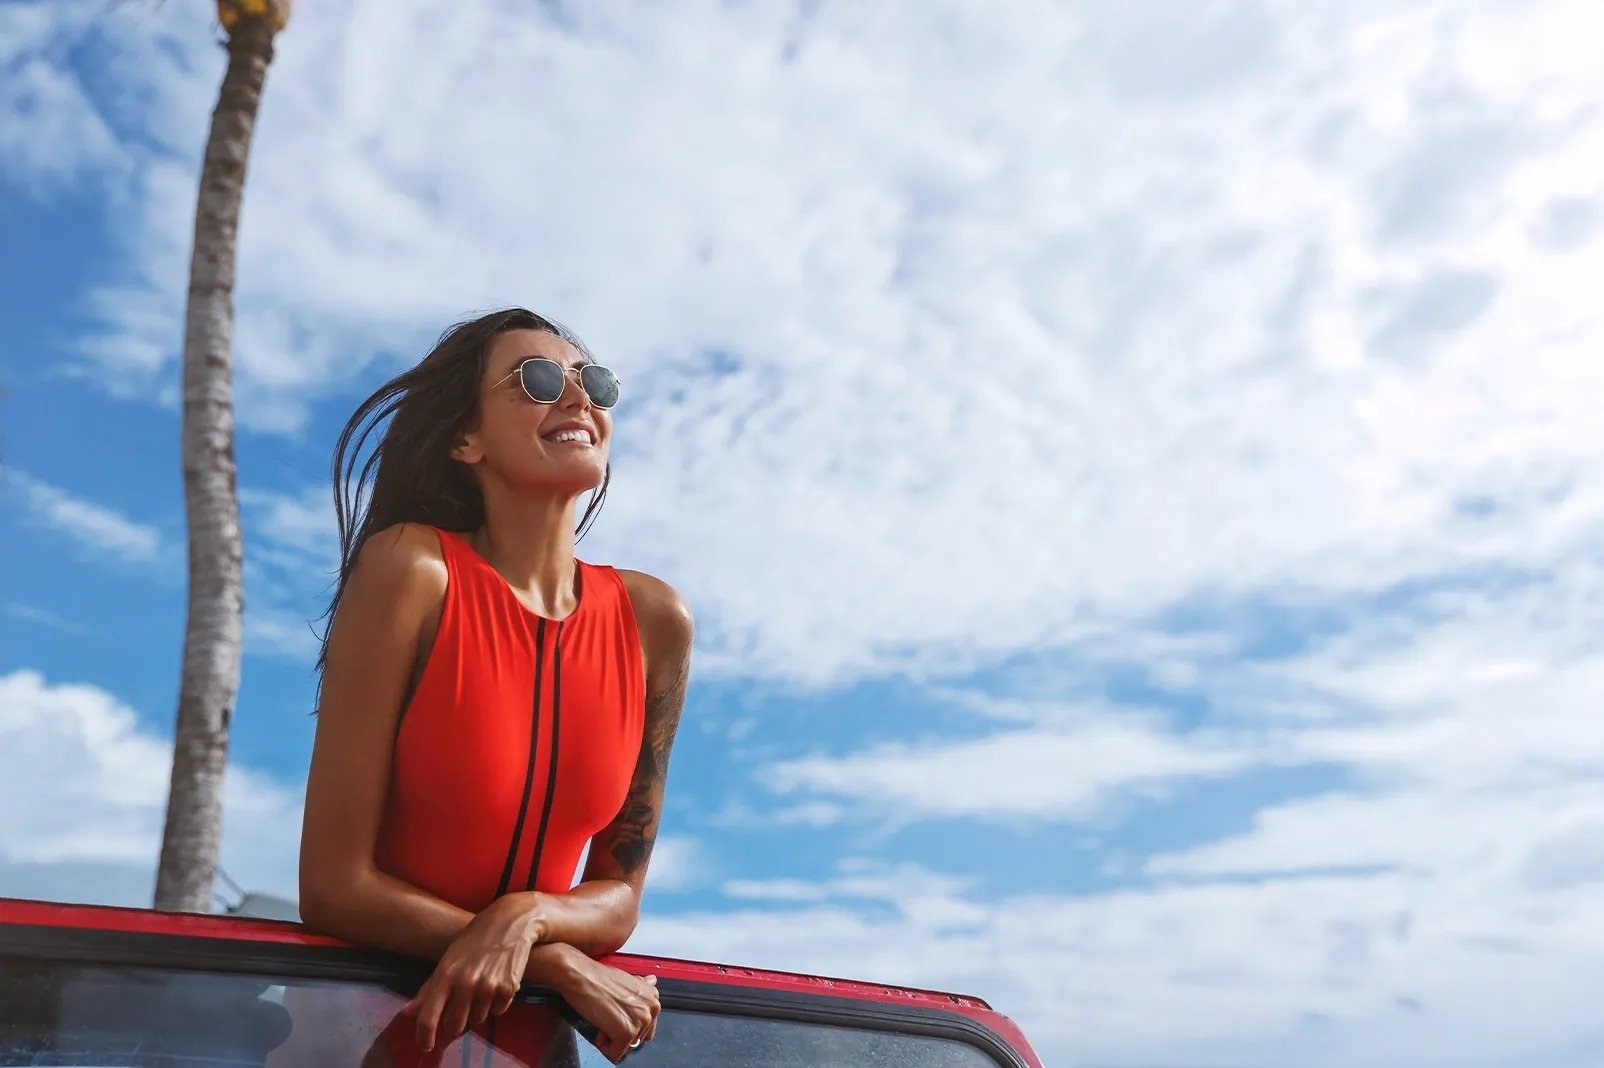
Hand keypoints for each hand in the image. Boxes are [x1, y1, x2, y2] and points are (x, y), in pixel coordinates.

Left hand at [404, 893, 544, 1051]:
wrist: (511, 921)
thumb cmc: (475, 939)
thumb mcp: (449, 958)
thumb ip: (429, 988)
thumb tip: (407, 1013)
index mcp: (446, 974)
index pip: (429, 1016)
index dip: (424, 1036)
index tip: (426, 1045)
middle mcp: (466, 982)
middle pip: (454, 1026)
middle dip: (455, 1022)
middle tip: (460, 1008)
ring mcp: (488, 987)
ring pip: (477, 1019)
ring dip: (477, 1010)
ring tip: (481, 988)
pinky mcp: (508, 989)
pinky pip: (498, 1011)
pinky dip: (496, 1003)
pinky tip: (497, 983)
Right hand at [556, 955, 660, 1062]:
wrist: (580, 976)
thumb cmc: (597, 978)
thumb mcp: (626, 979)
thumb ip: (641, 987)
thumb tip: (651, 981)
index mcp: (652, 996)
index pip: (646, 1026)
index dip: (626, 1023)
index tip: (616, 1013)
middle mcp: (652, 1009)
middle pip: (637, 1038)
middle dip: (620, 1032)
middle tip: (607, 1015)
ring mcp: (641, 1021)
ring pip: (627, 1047)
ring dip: (611, 1038)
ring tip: (603, 1018)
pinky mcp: (627, 1033)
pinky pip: (615, 1053)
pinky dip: (603, 1046)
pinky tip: (599, 1025)